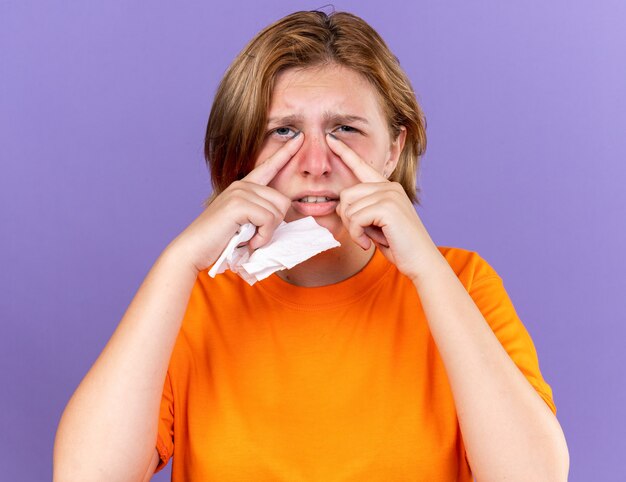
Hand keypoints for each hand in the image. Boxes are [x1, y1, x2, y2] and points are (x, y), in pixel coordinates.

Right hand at [168, 132, 303, 272]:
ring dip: (266, 233)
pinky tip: (248, 241)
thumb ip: (261, 215)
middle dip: (274, 225)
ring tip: (248, 239)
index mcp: (244, 188)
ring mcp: (240, 192)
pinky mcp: (238, 203)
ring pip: (277, 212)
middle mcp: (243, 185)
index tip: (299, 137)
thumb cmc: (219, 242)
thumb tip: (283, 215)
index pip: (269, 166)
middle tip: (254, 237)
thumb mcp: (245, 224)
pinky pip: (268, 220)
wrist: (193, 250)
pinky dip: (262, 236)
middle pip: (283, 201)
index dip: (286, 152)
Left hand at [326, 133, 439, 281]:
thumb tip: (340, 205)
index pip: (361, 166)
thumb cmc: (398, 245)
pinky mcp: (388, 207)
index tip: (330, 138)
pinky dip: (357, 235)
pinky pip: (355, 219)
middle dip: (347, 219)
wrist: (421, 260)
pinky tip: (368, 244)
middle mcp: (389, 186)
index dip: (344, 152)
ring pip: (349, 208)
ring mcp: (390, 194)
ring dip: (353, 230)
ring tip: (368, 240)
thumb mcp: (375, 224)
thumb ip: (361, 210)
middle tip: (361, 234)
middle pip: (346, 194)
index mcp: (387, 188)